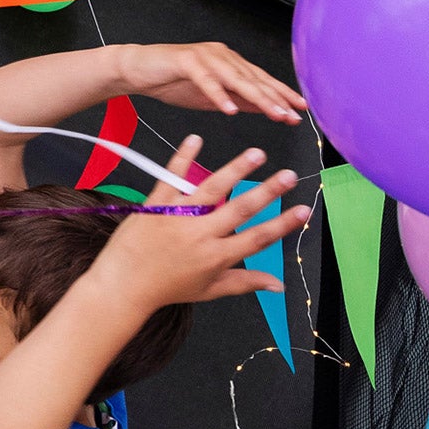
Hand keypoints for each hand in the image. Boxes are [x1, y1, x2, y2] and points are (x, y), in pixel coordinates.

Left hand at [87, 136, 310, 310]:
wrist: (124, 284)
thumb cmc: (167, 288)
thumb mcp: (209, 289)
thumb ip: (245, 282)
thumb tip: (279, 284)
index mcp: (216, 256)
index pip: (257, 238)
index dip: (283, 224)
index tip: (304, 209)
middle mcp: (200, 235)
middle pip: (240, 209)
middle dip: (267, 191)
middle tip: (289, 175)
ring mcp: (177, 216)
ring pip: (211, 189)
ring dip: (236, 169)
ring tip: (257, 153)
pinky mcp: (155, 204)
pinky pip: (171, 177)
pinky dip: (183, 157)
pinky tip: (195, 139)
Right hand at [117, 42, 305, 122]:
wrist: (137, 69)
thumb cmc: (171, 81)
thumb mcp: (211, 96)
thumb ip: (237, 99)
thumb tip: (264, 108)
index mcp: (229, 63)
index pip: (261, 80)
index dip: (281, 94)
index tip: (300, 108)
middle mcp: (221, 55)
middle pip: (253, 79)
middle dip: (276, 98)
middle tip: (292, 114)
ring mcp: (204, 56)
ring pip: (235, 78)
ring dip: (256, 97)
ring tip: (273, 113)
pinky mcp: (185, 60)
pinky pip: (205, 79)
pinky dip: (218, 94)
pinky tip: (230, 109)